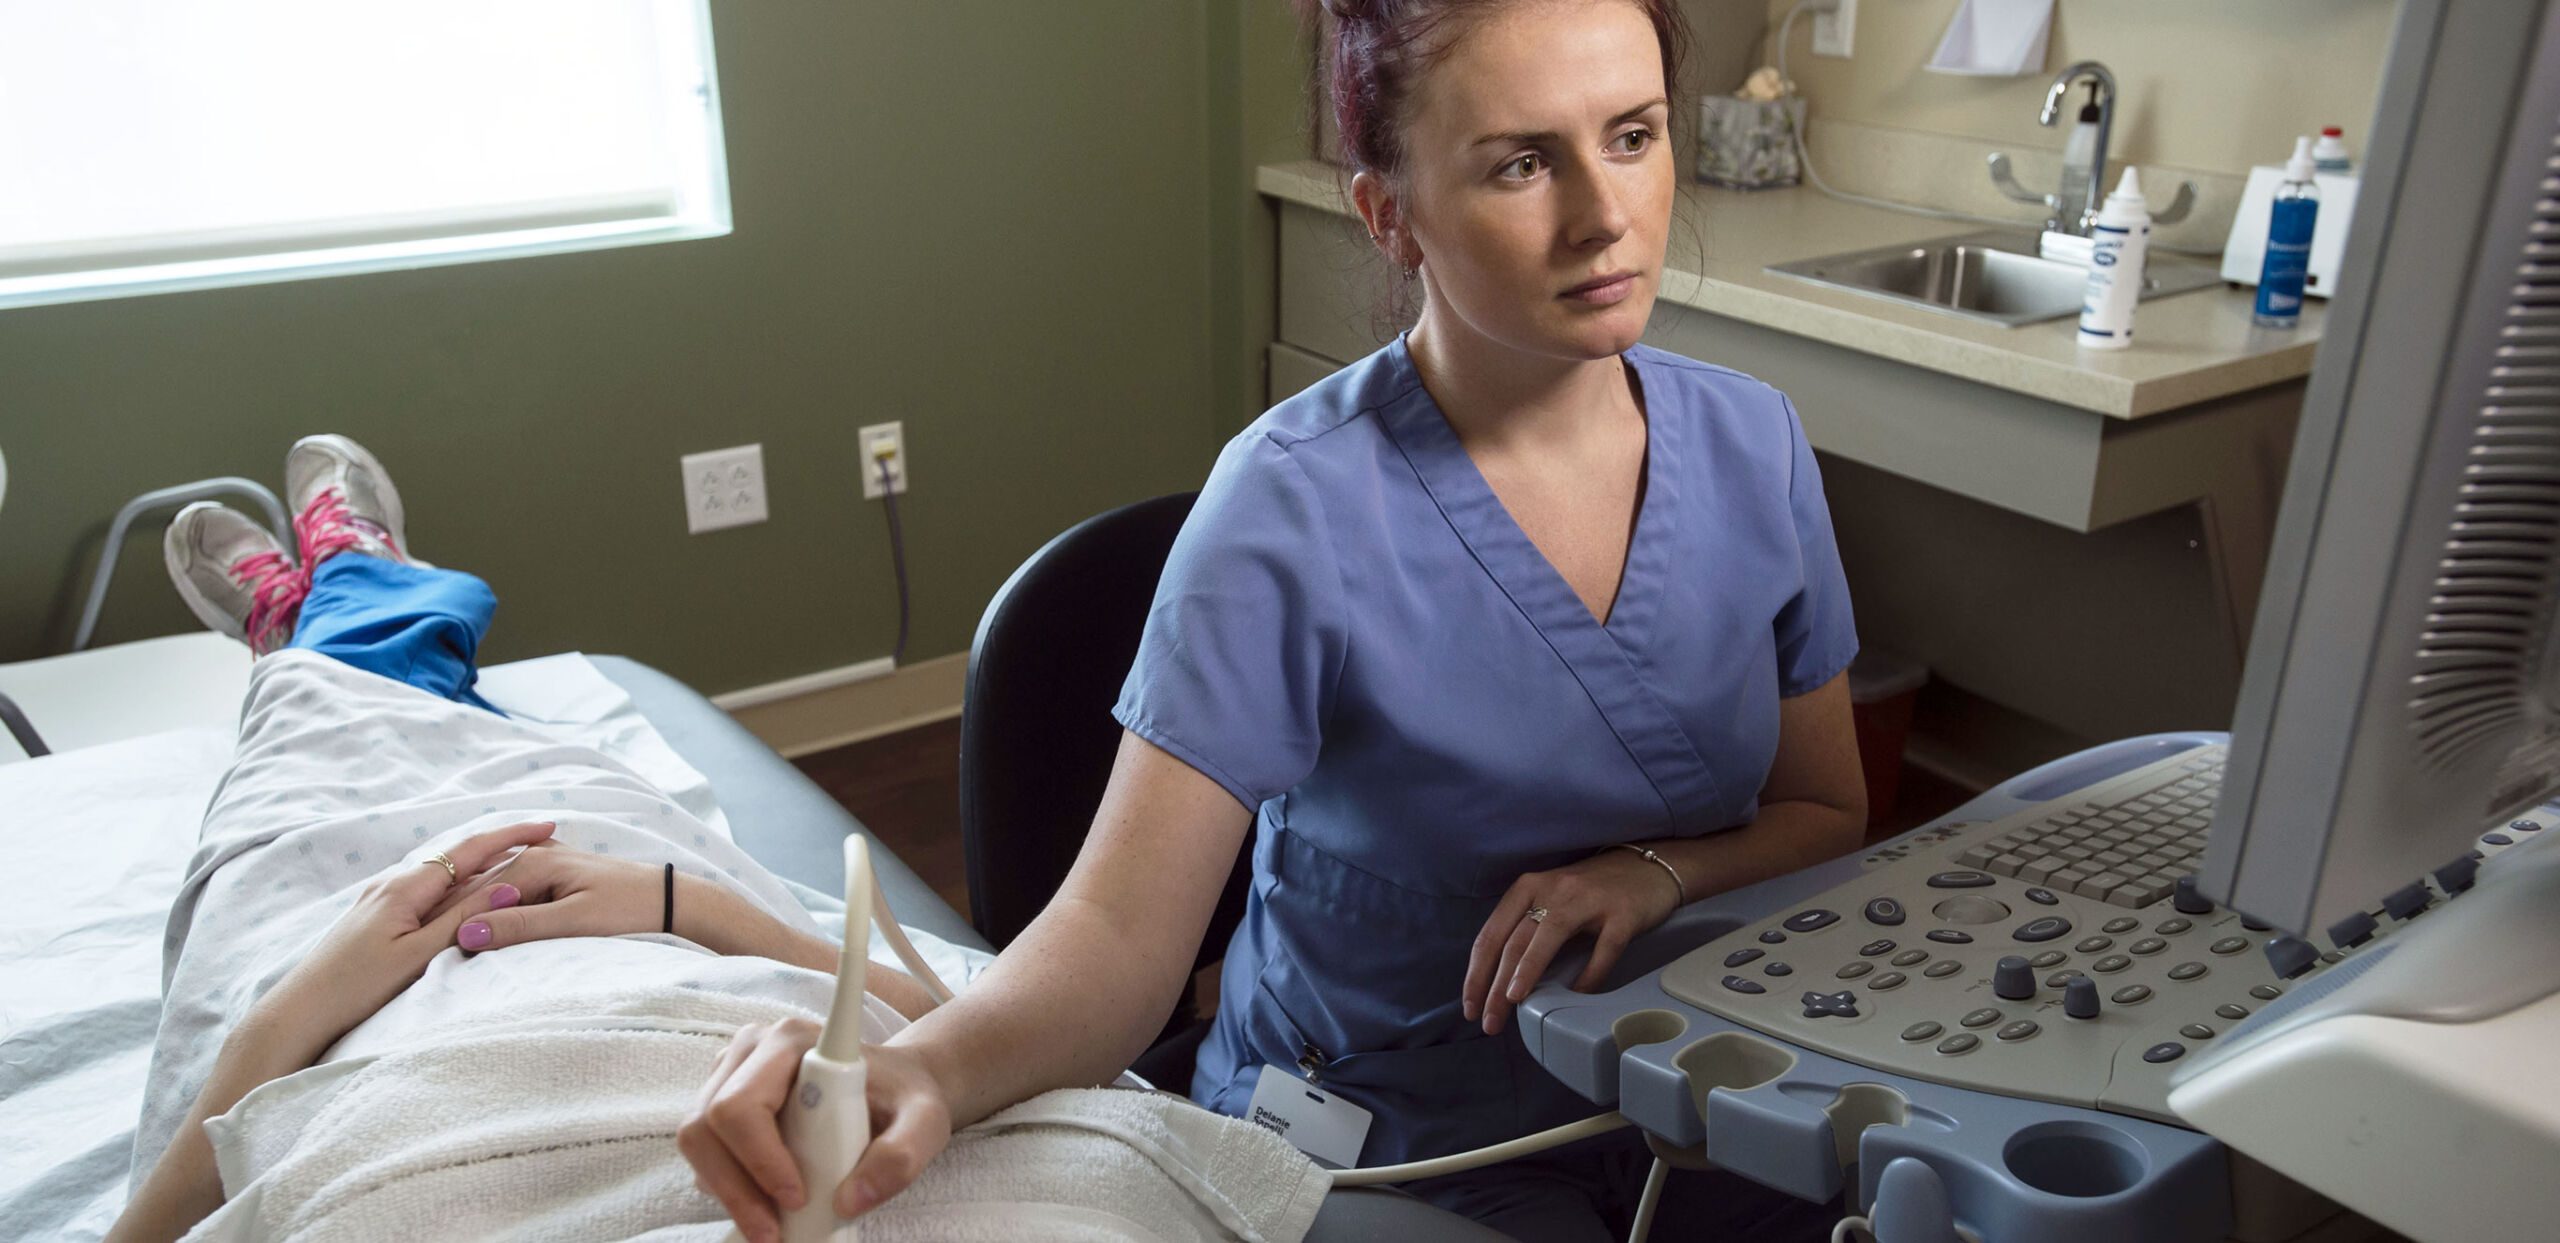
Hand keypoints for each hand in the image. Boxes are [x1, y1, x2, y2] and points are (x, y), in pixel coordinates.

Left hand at [254, 820, 556, 1045]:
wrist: (299, 1012)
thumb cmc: (356, 988)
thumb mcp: (418, 955)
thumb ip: (463, 919)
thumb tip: (509, 886)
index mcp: (405, 886)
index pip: (469, 849)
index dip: (510, 836)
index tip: (547, 827)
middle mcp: (391, 882)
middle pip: (456, 856)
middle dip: (499, 849)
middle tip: (542, 847)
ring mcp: (380, 897)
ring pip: (441, 875)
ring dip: (478, 870)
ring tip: (515, 872)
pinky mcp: (374, 915)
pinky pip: (426, 891)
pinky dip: (456, 888)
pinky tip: (467, 900)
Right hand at [449, 841, 679, 953]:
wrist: (669, 900)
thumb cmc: (627, 911)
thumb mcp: (573, 923)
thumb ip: (520, 926)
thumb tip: (465, 934)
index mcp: (534, 862)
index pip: (475, 895)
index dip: (450, 924)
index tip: (426, 954)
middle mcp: (533, 854)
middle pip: (479, 890)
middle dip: (454, 917)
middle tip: (422, 950)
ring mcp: (544, 862)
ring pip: (493, 891)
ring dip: (472, 914)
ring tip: (443, 944)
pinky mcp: (554, 875)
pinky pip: (512, 892)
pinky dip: (494, 910)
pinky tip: (480, 930)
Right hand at [679, 1018, 953, 1242]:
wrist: (894, 1089)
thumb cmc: (904, 1097)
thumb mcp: (925, 1122)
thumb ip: (900, 1157)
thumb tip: (849, 1200)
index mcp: (792, 1043)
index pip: (744, 1104)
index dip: (760, 1158)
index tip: (797, 1197)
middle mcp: (751, 1051)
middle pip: (707, 1126)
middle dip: (738, 1189)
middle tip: (775, 1232)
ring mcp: (730, 1076)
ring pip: (699, 1143)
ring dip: (731, 1194)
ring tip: (774, 1227)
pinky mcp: (725, 1108)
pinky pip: (708, 1155)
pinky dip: (731, 1189)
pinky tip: (768, 1205)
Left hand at [1462, 847, 1683, 1035]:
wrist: (1646, 868)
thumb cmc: (1590, 891)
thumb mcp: (1550, 900)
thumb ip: (1527, 930)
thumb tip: (1499, 983)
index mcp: (1528, 887)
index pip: (1491, 935)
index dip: (1476, 974)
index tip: (1469, 1007)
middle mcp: (1553, 890)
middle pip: (1514, 941)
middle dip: (1495, 986)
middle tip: (1489, 1021)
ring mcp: (1588, 900)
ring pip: (1548, 938)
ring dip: (1527, 972)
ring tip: (1514, 1002)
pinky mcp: (1622, 914)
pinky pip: (1603, 948)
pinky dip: (1589, 975)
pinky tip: (1578, 995)